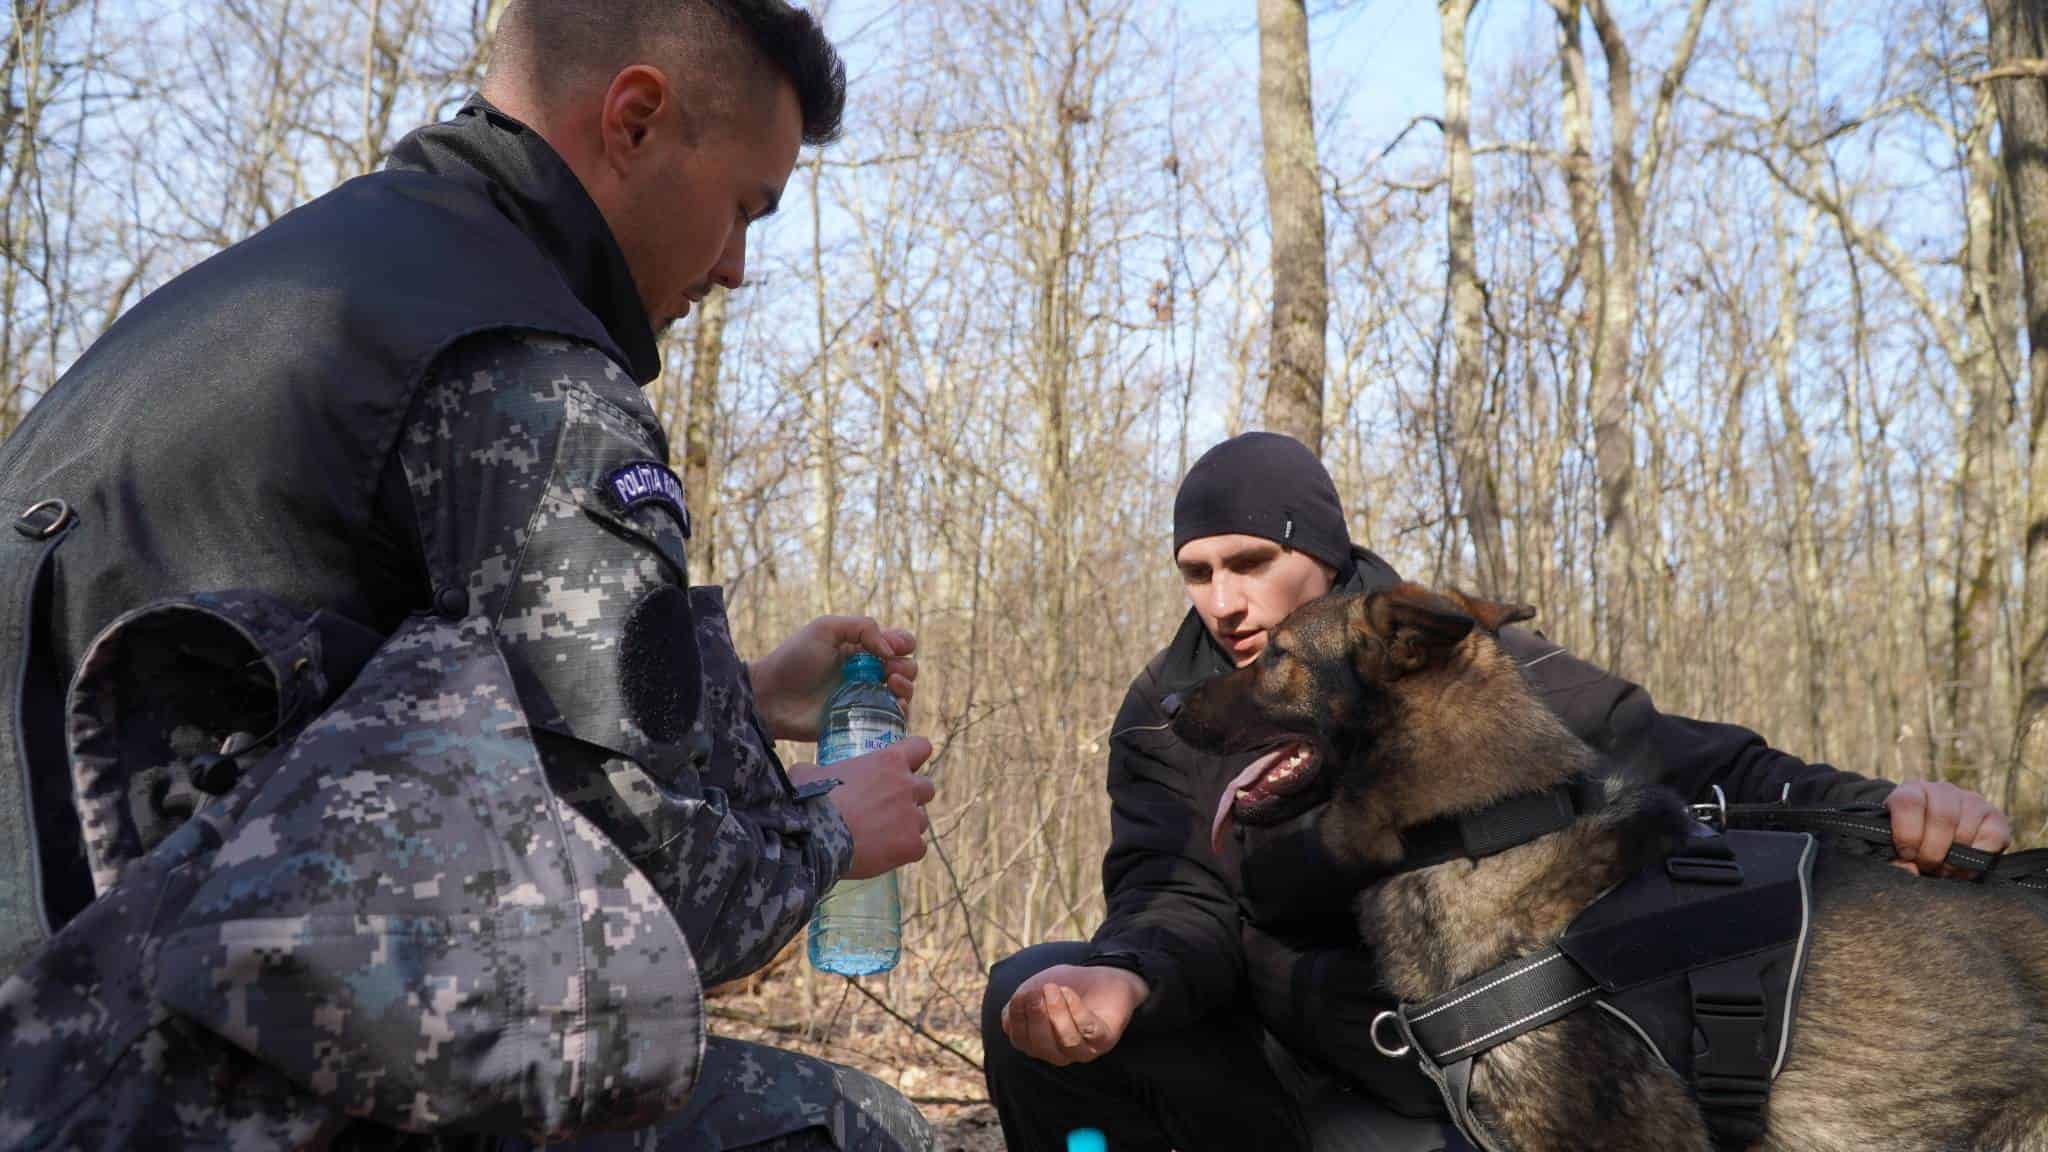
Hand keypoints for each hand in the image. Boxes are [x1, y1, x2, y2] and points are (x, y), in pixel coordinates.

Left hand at [748, 616, 917, 741]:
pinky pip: (891, 719)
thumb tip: (890, 650)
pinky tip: (895, 705)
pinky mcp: (860, 721)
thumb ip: (862, 627)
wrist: (771, 697)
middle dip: (906, 666)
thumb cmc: (794, 659)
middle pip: (906, 668)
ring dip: (907, 687)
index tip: (893, 647)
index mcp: (860, 648)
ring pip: (903, 693)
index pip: (897, 643)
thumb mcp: (825, 628)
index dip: (902, 643)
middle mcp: (867, 672)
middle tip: (888, 670)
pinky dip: (901, 712)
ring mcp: (865, 698)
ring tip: (891, 684)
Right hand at [790, 737, 934, 878]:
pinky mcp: (911, 846)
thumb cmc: (809, 800)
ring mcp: (912, 817)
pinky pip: (918, 847)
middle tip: (888, 807)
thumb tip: (806, 773)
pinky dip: (904, 851)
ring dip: (907, 825)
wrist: (815, 837)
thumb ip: (818, 770)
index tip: (905, 765)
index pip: (921, 746)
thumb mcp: (807, 772)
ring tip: (880, 836)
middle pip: (927, 787)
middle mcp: (907, 786)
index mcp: (888, 760)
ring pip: (922, 820)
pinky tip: (883, 855)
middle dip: (912, 796)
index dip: (914, 755)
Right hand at [999, 964, 1148, 1066]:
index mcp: (1040, 1042)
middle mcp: (1061, 1052)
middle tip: (1035, 992)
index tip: (1019, 996)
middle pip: (1042, 1047)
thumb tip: (1010, 1013)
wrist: (1103, 973)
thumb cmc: (1066, 984)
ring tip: (1052, 988)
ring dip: (1056, 1013)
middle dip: (1035, 1019)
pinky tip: (1068, 992)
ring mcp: (1085, 1048)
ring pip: (1067, 1042)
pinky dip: (1075, 1010)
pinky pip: (1088, 1030)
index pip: (1021, 1041)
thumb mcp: (1036, 989)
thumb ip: (1021, 1002)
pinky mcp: (1106, 1038)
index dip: (1016, 1020)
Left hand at [1886, 779, 2011, 877]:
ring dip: (1954, 858)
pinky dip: (1979, 857)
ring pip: (1966, 829)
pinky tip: (1964, 864)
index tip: (1907, 854)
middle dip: (1933, 851)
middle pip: (1943, 817)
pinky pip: (1994, 837)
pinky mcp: (1996, 817)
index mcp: (1911, 791)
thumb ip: (1895, 860)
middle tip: (1928, 866)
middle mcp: (1943, 790)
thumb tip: (1911, 869)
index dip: (1907, 833)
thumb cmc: (1910, 846)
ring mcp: (1972, 801)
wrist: (1935, 845)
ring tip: (1944, 867)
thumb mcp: (1896, 850)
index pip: (1909, 802)